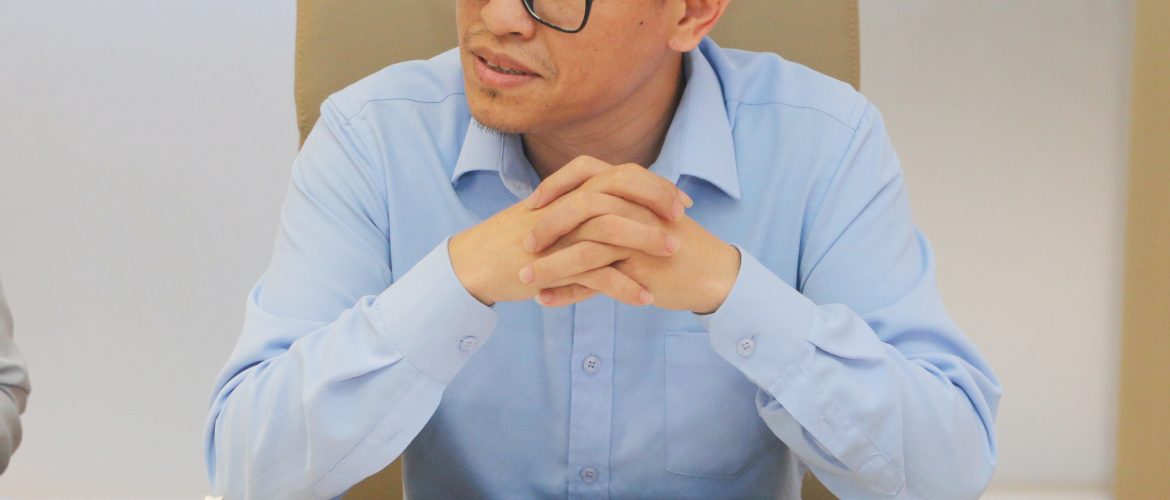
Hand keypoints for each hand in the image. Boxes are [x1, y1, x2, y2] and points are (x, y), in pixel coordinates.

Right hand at [448, 156, 690, 306]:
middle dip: (657, 201)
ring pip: (612, 226)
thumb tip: (621, 207)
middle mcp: (568, 203)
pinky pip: (595, 273)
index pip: (622, 174)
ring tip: (674, 253)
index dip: (656, 185)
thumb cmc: (517, 240)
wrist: (477, 263)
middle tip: (683, 219)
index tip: (681, 201)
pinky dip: (623, 286)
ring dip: (647, 238)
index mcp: (571, 190)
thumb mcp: (556, 214)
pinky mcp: (554, 264)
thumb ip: (585, 207)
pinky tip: (644, 298)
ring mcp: (561, 233)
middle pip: (621, 188)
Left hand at [522, 157, 740, 312]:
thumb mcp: (642, 217)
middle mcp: (633, 208)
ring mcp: (637, 239)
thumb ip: (613, 208)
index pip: (585, 171)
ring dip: (549, 266)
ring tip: (525, 280)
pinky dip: (567, 292)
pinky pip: (596, 281)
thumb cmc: (674, 245)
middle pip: (579, 207)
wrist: (711, 272)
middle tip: (524, 245)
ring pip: (583, 248)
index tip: (531, 203)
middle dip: (546, 226)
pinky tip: (545, 301)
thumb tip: (573, 209)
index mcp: (632, 189)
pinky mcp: (639, 269)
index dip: (555, 184)